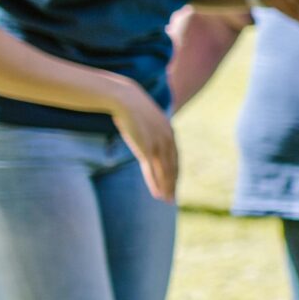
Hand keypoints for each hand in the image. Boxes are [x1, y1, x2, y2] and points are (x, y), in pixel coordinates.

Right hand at [109, 81, 178, 201]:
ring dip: (166, 187)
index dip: (174, 171)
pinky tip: (157, 193)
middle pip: (173, 166)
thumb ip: (148, 131)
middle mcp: (168, 139)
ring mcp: (159, 144)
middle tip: (172, 198)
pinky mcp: (147, 148)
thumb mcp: (143, 121)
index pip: (175, 157)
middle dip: (173, 183)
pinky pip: (154, 170)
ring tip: (166, 200)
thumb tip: (145, 137)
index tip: (174, 182)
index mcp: (169, 132)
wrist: (124, 98)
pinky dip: (156, 183)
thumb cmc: (130, 108)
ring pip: (165, 171)